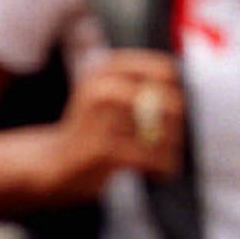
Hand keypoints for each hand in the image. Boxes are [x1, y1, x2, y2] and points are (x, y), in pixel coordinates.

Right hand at [42, 51, 184, 203]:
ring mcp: (101, 118)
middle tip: (178, 137)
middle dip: (178, 123)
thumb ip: (141, 85)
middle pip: (167, 100)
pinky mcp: (103, 150)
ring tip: (168, 155)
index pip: (163, 69)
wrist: (51, 162)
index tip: (180, 109)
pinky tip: (162, 170)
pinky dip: (163, 165)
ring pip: (161, 129)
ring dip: (171, 146)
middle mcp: (102, 87)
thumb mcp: (107, 93)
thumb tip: (187, 90)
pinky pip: (150, 156)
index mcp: (106, 68)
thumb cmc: (89, 128)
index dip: (178, 91)